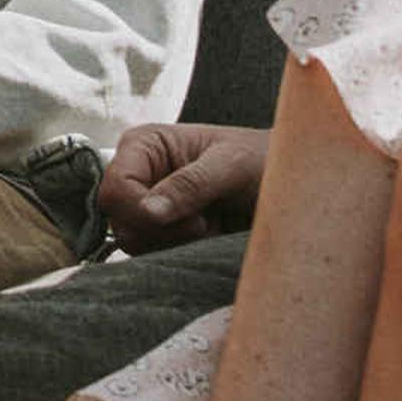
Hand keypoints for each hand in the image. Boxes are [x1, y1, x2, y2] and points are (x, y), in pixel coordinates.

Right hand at [95, 121, 266, 250]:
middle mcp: (137, 174)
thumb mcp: (232, 165)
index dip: (142, 210)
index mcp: (144, 146)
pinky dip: (177, 252)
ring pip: (132, 242)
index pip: (115, 188)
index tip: (192, 218)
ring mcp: (146, 205)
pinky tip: (205, 235)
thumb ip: (191, 184)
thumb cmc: (261, 160)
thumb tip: (148, 211)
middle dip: (161, 230)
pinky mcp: (159, 231)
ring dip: (172, 242)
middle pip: (118, 219)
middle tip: (203, 223)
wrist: (287, 185)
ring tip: (208, 224)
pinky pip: (149, 254)